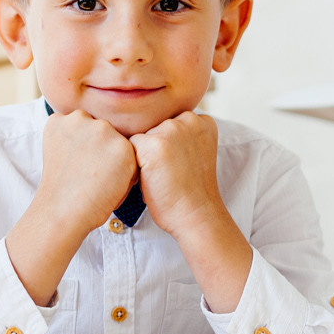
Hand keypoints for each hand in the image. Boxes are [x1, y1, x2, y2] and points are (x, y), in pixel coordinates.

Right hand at [5, 110, 137, 305]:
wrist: (61, 218)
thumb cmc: (59, 198)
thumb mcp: (59, 158)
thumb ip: (72, 140)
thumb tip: (85, 134)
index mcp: (61, 120)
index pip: (95, 131)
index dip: (95, 158)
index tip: (82, 177)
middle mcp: (80, 120)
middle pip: (113, 137)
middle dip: (110, 162)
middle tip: (90, 185)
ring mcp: (101, 132)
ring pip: (128, 149)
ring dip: (122, 170)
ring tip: (99, 188)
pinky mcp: (121, 149)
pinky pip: (139, 161)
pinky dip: (131, 179)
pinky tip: (112, 190)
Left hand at [130, 111, 226, 242]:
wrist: (196, 214)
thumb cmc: (191, 191)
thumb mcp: (195, 153)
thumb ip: (181, 137)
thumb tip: (152, 131)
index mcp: (202, 121)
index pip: (170, 124)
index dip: (168, 147)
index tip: (179, 165)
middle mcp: (188, 119)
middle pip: (154, 128)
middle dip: (155, 149)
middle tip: (169, 173)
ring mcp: (170, 130)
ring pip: (142, 137)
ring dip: (143, 156)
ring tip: (160, 176)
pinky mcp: (152, 145)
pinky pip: (130, 147)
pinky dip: (134, 165)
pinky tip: (150, 179)